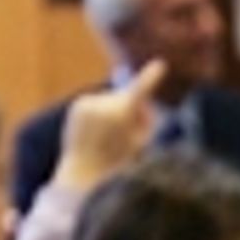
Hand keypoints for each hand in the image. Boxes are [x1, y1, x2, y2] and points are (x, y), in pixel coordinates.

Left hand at [52, 62, 163, 194]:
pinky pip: (100, 102)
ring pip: (114, 99)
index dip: (150, 78)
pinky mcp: (79, 103)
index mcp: (119, 116)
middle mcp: (102, 105)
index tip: (159, 65)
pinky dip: (101, 113)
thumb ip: (147, 118)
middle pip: (128, 97)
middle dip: (133, 109)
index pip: (139, 91)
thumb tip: (140, 100)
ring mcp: (88, 103)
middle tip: (129, 135)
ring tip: (107, 138)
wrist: (82, 173)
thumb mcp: (141, 143)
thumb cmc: (117, 164)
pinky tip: (96, 133)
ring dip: (116, 112)